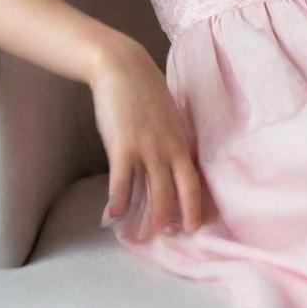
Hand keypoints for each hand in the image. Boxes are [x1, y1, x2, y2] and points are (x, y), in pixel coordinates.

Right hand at [89, 38, 200, 239]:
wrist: (124, 68)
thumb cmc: (145, 92)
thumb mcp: (170, 117)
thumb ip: (173, 140)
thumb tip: (173, 162)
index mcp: (181, 141)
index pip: (194, 183)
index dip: (194, 208)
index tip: (194, 227)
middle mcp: (168, 149)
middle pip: (175, 195)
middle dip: (171, 221)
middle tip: (163, 239)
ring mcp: (146, 149)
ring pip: (153, 194)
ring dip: (146, 220)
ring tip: (140, 236)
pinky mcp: (122, 147)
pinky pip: (122, 183)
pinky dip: (118, 203)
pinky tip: (112, 216)